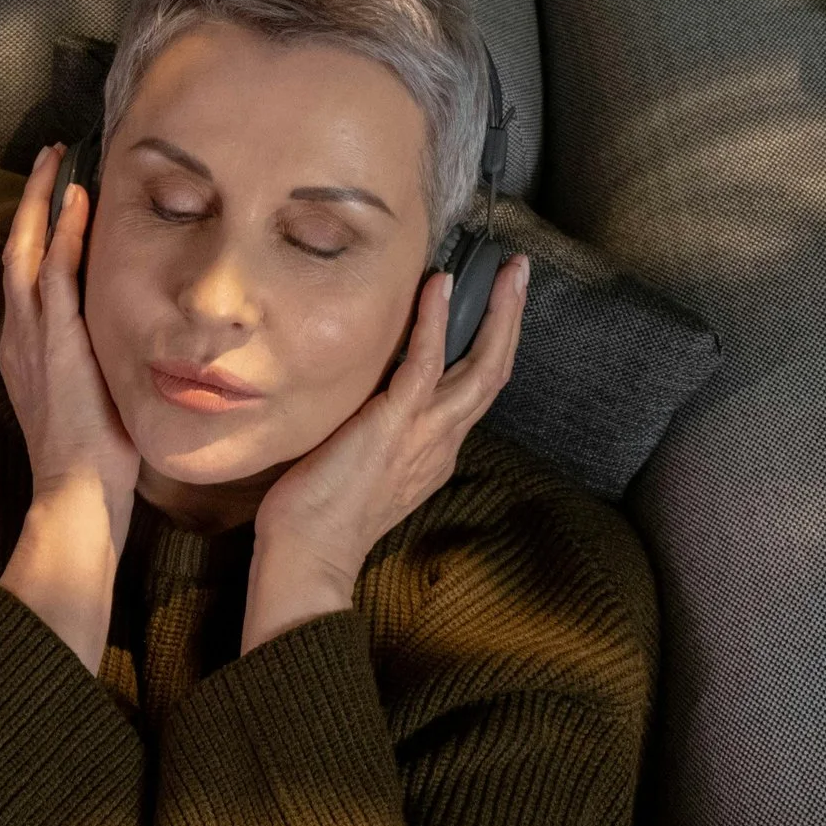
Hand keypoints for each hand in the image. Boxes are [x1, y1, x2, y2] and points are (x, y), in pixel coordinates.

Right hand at [0, 144, 138, 671]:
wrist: (75, 499)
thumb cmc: (94, 461)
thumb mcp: (96, 399)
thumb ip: (103, 365)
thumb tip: (139, 342)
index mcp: (27, 351)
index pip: (29, 275)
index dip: (39, 230)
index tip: (59, 193)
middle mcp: (21, 337)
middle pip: (18, 249)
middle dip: (34, 201)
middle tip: (51, 156)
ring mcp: (33, 339)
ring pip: (28, 252)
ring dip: (43, 203)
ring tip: (57, 162)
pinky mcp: (55, 345)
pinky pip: (54, 276)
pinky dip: (61, 236)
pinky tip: (75, 202)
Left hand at [244, 253, 530, 653]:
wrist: (308, 557)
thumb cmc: (319, 516)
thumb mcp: (363, 465)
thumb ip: (377, 431)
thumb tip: (362, 395)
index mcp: (436, 452)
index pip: (474, 390)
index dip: (489, 345)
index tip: (492, 305)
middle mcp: (442, 441)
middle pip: (494, 373)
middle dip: (510, 319)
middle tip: (518, 272)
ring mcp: (424, 433)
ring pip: (480, 366)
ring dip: (496, 313)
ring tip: (504, 269)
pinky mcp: (395, 424)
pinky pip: (426, 364)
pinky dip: (436, 321)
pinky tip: (440, 284)